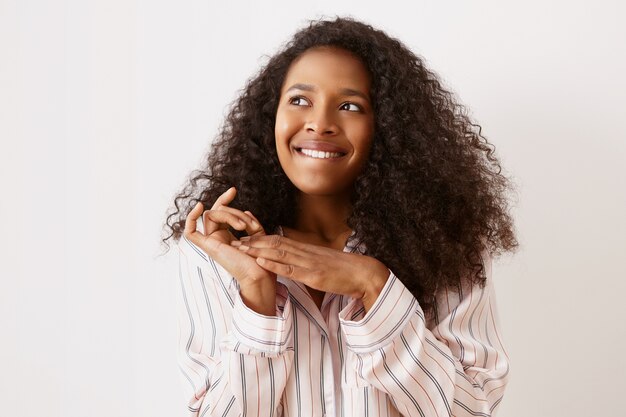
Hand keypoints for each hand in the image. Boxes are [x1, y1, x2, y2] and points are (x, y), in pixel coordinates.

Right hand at [183, 187, 276, 314]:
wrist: (261, 273)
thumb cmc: (261, 259)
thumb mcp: (259, 235)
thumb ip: (251, 222)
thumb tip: (245, 210)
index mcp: (227, 236)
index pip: (221, 213)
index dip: (225, 199)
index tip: (233, 190)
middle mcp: (217, 238)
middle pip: (218, 211)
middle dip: (232, 208)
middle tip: (240, 210)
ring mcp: (211, 242)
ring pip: (212, 215)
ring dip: (230, 215)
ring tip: (244, 227)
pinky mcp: (208, 247)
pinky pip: (191, 232)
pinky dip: (191, 218)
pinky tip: (199, 206)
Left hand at [231, 234, 389, 311]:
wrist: (364, 273)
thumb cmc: (345, 271)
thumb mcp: (322, 264)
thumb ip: (308, 262)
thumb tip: (295, 264)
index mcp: (307, 250)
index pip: (280, 240)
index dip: (260, 238)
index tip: (245, 237)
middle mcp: (305, 253)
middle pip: (274, 243)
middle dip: (253, 241)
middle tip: (233, 239)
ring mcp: (308, 263)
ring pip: (278, 253)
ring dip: (257, 250)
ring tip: (240, 247)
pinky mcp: (313, 275)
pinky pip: (290, 269)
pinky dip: (273, 264)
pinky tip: (260, 262)